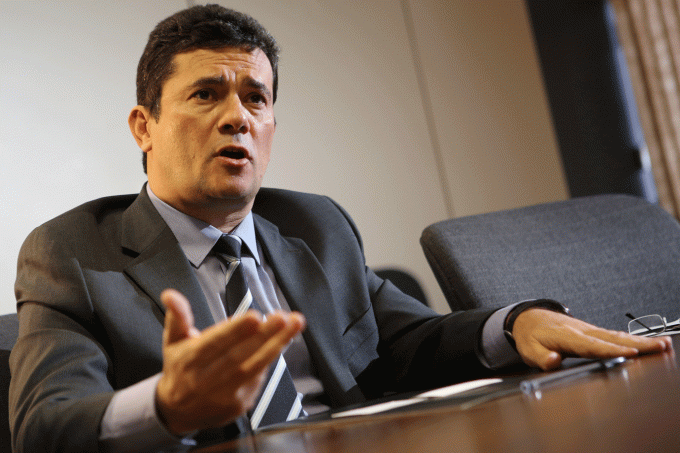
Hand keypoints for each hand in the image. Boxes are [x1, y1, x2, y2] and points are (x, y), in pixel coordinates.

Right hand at [155, 289, 305, 434]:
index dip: (235, 331)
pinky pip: (259, 378)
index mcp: (190, 360)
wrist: (177, 411)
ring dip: (278, 344)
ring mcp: (225, 394)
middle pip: (240, 355)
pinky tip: (281, 341)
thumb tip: (170, 295)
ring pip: (255, 367)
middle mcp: (207, 379)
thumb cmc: (179, 368)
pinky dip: (270, 358)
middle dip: (265, 335)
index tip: (255, 317)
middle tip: (283, 317)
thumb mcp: (173, 340)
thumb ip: (177, 316)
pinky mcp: (239, 405)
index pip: (215, 343)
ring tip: (295, 324)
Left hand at [512, 308, 672, 369]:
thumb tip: (553, 361)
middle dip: (637, 344)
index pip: (591, 345)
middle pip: (612, 338)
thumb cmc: (530, 336)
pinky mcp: (593, 332)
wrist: (528, 319)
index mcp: (566, 336)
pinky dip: (633, 339)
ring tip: (664, 345)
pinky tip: (648, 344)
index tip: (629, 354)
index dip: (610, 350)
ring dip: (641, 341)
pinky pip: (615, 336)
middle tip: (660, 347)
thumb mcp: (529, 350)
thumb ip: (541, 358)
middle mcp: (582, 330)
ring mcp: (589, 330)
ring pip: (618, 336)